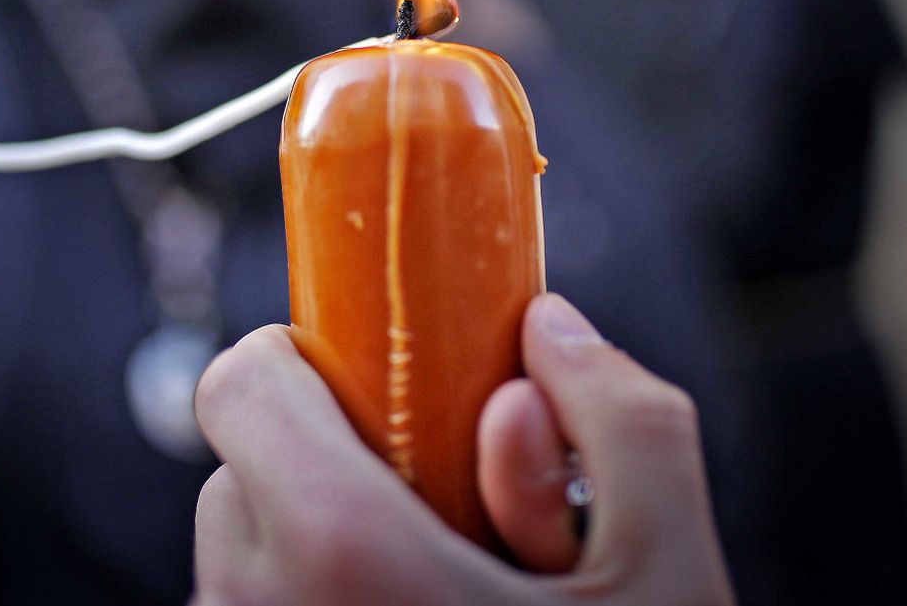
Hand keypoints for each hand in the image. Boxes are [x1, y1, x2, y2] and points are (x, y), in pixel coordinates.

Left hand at [191, 294, 734, 605]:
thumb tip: (552, 329)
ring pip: (248, 550)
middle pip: (245, 466)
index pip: (238, 385)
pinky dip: (316, 601)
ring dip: (327, 543)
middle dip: (335, 461)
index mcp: (336, 552)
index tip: (369, 380)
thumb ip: (622, 420)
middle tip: (447, 510)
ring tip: (447, 589)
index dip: (301, 360)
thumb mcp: (668, 569)